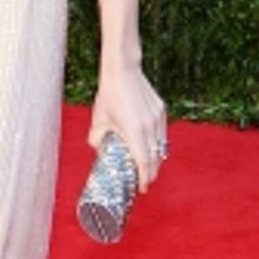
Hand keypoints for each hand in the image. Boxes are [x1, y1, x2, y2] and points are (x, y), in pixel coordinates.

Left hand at [89, 65, 166, 191]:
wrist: (123, 69)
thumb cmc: (109, 94)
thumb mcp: (99, 119)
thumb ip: (96, 138)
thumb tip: (98, 150)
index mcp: (134, 131)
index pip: (144, 162)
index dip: (145, 178)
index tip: (142, 188)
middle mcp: (149, 126)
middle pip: (156, 158)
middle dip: (152, 172)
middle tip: (143, 181)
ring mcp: (157, 118)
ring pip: (162, 146)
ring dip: (156, 159)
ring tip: (148, 167)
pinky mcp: (161, 110)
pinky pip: (161, 133)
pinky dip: (157, 144)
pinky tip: (151, 147)